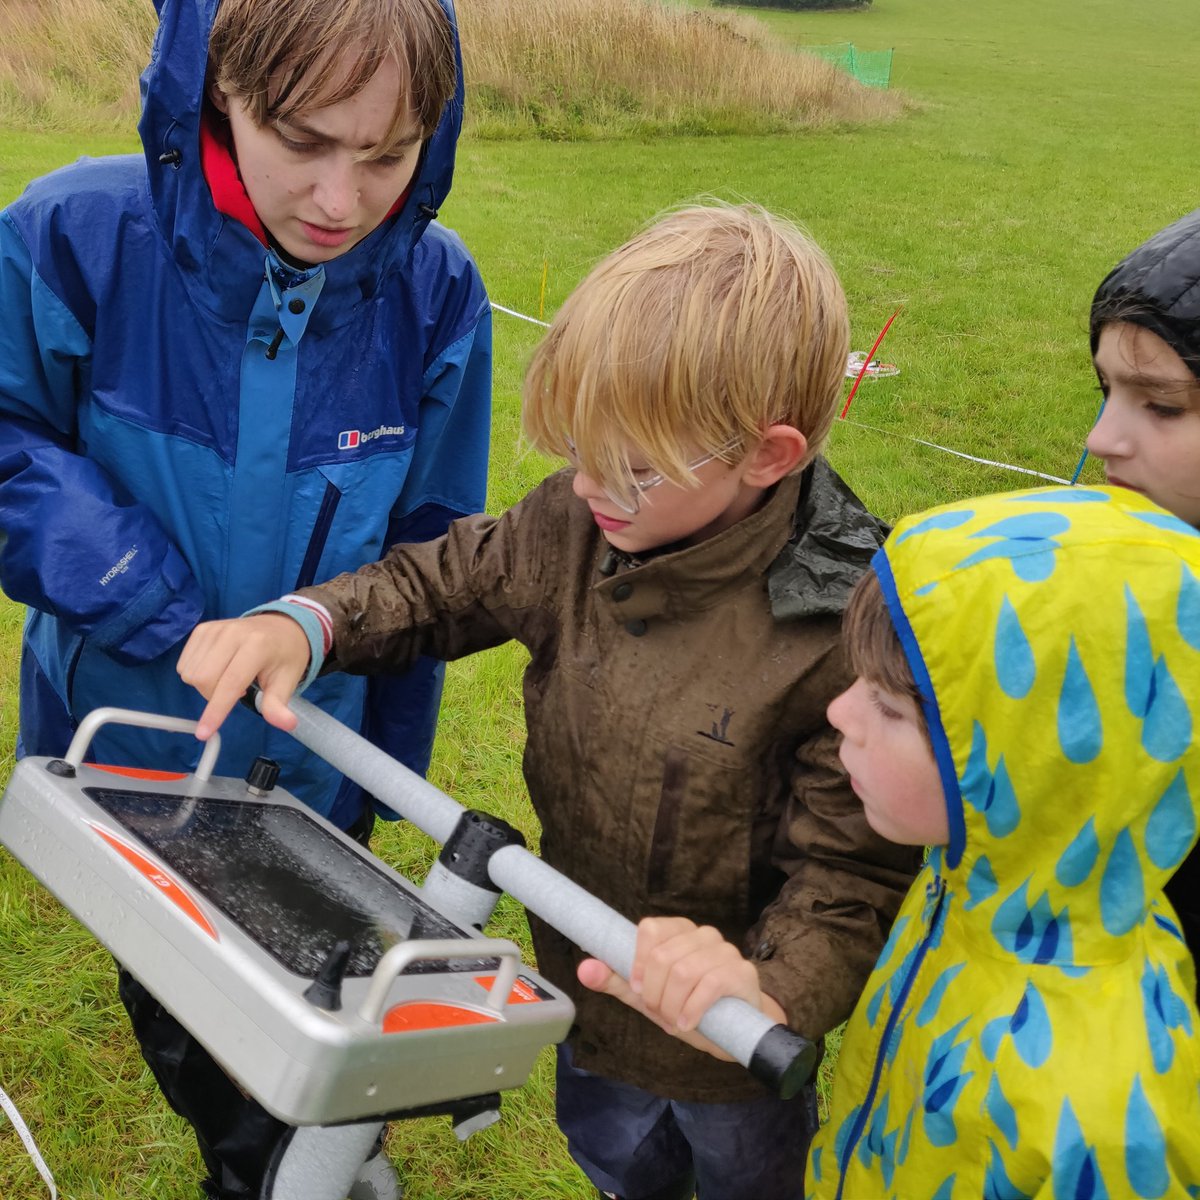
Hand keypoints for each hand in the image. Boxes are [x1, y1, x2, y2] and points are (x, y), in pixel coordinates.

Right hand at [176, 613, 310, 738]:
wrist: (280, 627)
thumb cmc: (283, 657)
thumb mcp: (287, 681)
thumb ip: (278, 704)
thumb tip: (287, 724)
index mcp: (257, 645)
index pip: (230, 682)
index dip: (216, 710)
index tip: (203, 734)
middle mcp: (232, 632)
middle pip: (203, 679)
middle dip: (214, 697)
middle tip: (238, 692)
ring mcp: (214, 628)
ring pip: (190, 673)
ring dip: (205, 686)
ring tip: (229, 678)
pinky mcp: (202, 629)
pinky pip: (184, 664)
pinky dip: (196, 675)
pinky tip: (217, 668)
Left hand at [576, 917, 786, 1060]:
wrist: (735, 1029)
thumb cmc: (686, 1004)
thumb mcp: (648, 995)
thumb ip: (617, 980)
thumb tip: (584, 970)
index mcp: (678, 930)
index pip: (650, 929)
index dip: (638, 963)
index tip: (639, 990)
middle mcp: (703, 934)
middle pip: (662, 956)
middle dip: (654, 994)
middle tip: (660, 1014)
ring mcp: (725, 950)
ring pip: (683, 972)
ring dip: (672, 1006)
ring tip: (674, 1021)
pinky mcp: (741, 972)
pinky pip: (709, 985)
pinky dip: (692, 1010)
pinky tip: (688, 1024)